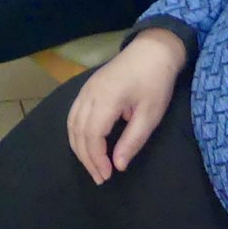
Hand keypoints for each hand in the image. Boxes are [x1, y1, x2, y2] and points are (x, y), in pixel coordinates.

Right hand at [67, 28, 185, 183]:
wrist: (152, 50)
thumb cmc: (155, 82)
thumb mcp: (150, 114)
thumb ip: (132, 140)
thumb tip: (118, 165)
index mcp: (106, 99)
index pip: (92, 135)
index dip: (96, 158)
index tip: (107, 176)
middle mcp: (89, 94)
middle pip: (78, 132)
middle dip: (86, 158)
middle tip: (99, 178)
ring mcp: (85, 89)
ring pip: (72, 124)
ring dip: (79, 148)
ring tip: (93, 166)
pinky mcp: (87, 88)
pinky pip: (74, 114)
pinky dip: (77, 133)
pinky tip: (86, 144)